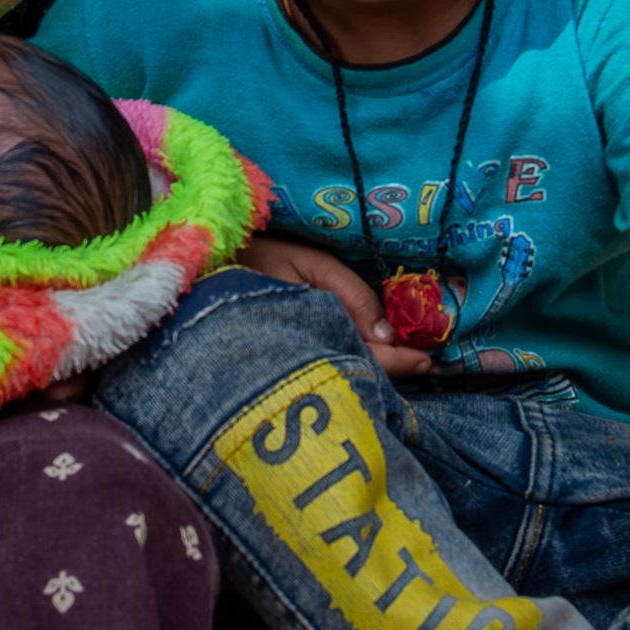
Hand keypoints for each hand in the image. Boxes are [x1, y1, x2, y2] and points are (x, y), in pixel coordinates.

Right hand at [239, 234, 428, 376]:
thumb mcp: (311, 264)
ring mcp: (289, 361)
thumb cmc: (256, 258)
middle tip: (425, 362)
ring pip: (338, 371)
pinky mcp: (280, 356)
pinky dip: (347, 360)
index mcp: (308, 334)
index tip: (426, 360)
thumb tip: (388, 336)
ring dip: (369, 368)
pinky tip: (365, 355)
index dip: (397, 361)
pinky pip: (322, 362)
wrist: (202, 268)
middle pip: (353, 371)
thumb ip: (352, 297)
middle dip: (388, 369)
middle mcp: (300, 357)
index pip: (363, 357)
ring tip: (404, 360)